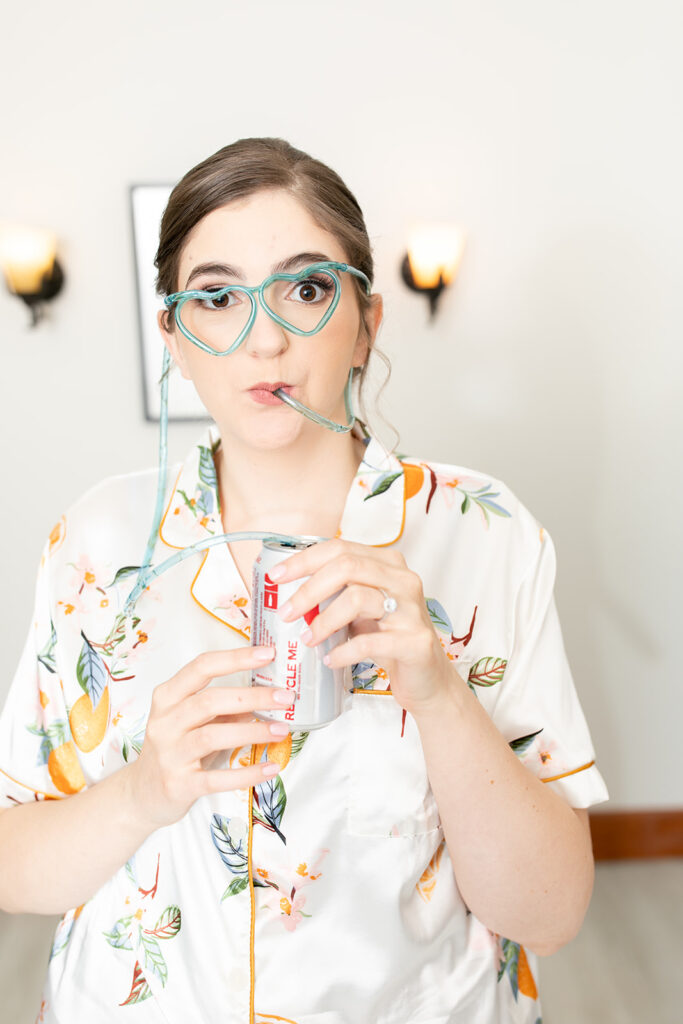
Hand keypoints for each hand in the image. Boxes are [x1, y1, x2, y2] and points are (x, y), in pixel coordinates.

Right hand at [129, 647, 291, 827]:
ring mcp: (169, 754)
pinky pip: (216, 778)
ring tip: (282, 730)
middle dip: (252, 697)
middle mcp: (165, 722)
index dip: (236, 658)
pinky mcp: (178, 785)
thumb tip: (267, 694)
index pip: (202, 667)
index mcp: (168, 697)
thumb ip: (225, 708)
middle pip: (209, 700)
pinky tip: (270, 768)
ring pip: (212, 736)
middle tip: (285, 697)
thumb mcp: (195, 722)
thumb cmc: (176, 749)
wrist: (142, 795)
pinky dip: (247, 773)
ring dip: (252, 732)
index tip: (268, 653)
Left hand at [270, 539, 462, 715]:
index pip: (340, 548)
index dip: (304, 560)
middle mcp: (403, 580)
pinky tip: (330, 659)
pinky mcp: (415, 641)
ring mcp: (411, 610)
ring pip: (357, 598)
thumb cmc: (388, 640)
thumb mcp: (361, 610)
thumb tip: (287, 590)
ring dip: (323, 621)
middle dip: (308, 589)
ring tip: (308, 639)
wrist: (426, 679)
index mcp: (388, 564)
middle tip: (286, 612)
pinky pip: (369, 642)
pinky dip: (342, 651)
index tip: (276, 577)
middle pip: (347, 567)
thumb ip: (335, 594)